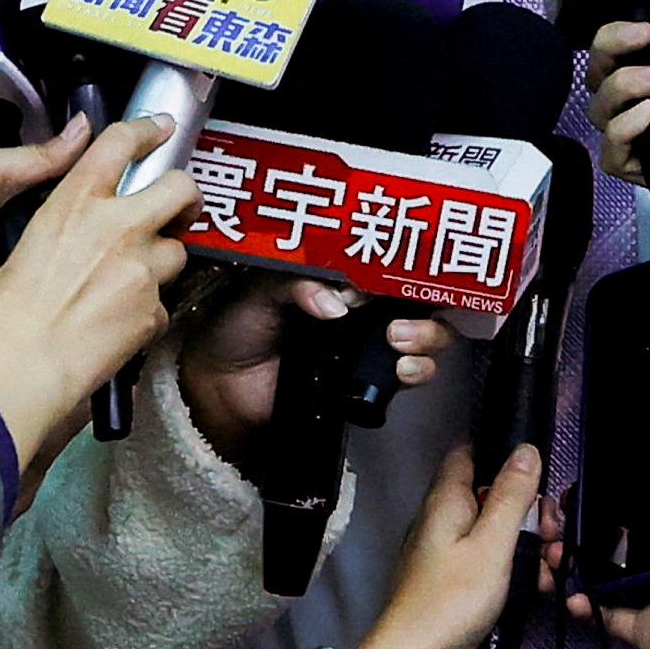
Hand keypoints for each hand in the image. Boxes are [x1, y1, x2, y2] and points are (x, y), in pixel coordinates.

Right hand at [0, 116, 194, 465]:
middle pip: (180, 187)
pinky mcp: (154, 310)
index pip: (122, 142)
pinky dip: (147, 309)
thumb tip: (87, 214)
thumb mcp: (30, 240)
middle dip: (184, 196)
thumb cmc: (9, 312)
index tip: (160, 129)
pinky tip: (118, 320)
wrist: (22, 366)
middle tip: (175, 208)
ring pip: (178, 250)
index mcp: (77, 201)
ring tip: (129, 280)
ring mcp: (142, 269)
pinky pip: (163, 301)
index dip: (147, 129)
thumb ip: (70, 216)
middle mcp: (118, 226)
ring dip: (162, 260)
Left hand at [174, 272, 448, 474]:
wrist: (221, 386)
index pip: (384, 262)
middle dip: (423, 303)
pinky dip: (419, 370)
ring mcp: (370, 345)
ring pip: (426, 335)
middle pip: (417, 297)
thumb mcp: (260, 292)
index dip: (396, 265)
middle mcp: (362, 308)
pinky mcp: (370, 383)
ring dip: (428, 337)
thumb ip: (294, 284)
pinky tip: (403, 370)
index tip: (385, 276)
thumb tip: (335, 303)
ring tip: (400, 342)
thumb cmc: (238, 327)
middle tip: (398, 320)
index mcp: (337, 276)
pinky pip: (410, 376)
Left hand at [351, 444, 549, 648]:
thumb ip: (511, 497)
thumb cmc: (453, 599)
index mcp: (446, 498)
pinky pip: (489, 558)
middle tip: (552, 533)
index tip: (539, 477)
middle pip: (491, 494)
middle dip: (528, 509)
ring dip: (527, 542)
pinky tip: (537, 584)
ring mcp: (447, 548)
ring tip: (552, 563)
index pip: (472, 452)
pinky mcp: (454, 576)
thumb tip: (525, 448)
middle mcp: (443, 516)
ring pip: (494, 529)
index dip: (505, 456)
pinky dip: (513, 566)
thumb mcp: (492, 545)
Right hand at [579, 428, 649, 648]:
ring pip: (620, 559)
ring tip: (561, 547)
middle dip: (611, 511)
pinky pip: (607, 603)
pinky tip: (572, 594)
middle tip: (573, 500)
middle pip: (646, 519)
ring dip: (590, 555)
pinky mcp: (644, 618)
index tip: (634, 442)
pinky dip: (587, 600)